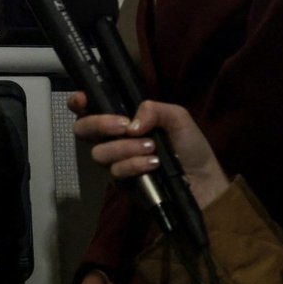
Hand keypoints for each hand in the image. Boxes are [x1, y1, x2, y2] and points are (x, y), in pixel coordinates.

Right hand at [73, 99, 230, 210]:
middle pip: (83, 130)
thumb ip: (153, 109)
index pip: (90, 109)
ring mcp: (116, 162)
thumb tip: (131, 123)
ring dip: (125, 148)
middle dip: (99, 124)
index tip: (82, 99)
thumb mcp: (177, 117)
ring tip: (152, 148)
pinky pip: (116, 171)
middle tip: (124, 126)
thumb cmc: (190, 146)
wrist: (204, 180)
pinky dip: (135, 164)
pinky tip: (154, 163)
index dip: (78, 103)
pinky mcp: (122, 184)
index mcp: (124, 119)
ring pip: (100, 153)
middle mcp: (114, 139)